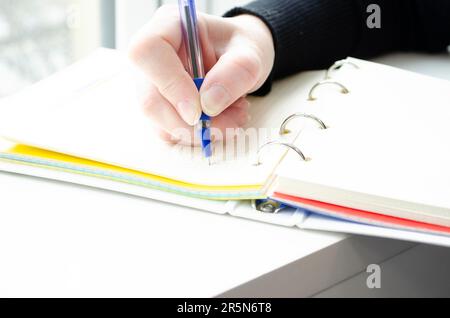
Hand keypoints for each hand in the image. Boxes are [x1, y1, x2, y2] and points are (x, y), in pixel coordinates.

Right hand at [128, 5, 274, 144]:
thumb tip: (208, 104)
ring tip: (234, 117)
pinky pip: (170, 132)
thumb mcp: (250, 53)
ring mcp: (153, 86)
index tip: (200, 109)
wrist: (240, 59)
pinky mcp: (162, 108)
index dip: (171, 85)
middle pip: (150, 99)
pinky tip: (221, 121)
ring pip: (159, 122)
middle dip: (190, 123)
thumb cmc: (240, 48)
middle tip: (229, 124)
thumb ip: (235, 71)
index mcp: (169, 27)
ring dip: (199, 132)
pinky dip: (198, 135)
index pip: (148, 52)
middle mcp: (153, 58)